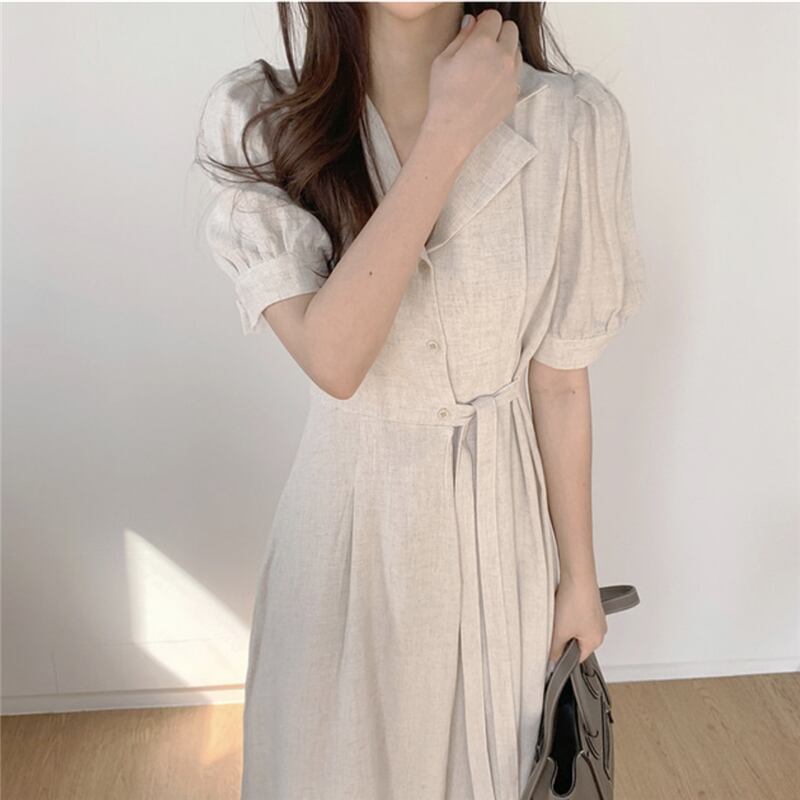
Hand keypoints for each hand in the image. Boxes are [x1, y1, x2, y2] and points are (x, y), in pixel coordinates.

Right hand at [423, 9, 522, 160]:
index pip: (494, 17)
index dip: (484, 21)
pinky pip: (516, 73)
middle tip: (483, 46)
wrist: (453, 130)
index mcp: (483, 44)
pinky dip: (506, 73)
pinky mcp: (514, 93)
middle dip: (498, 32)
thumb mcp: (443, 60)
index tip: (478, 29)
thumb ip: (461, 37)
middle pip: (511, 29)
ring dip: (505, 51)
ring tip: (486, 66)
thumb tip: (472, 22)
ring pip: (516, 50)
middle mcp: (502, 57)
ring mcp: (511, 76)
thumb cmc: (443, 96)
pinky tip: (490, 83)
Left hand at [548, 573, 607, 664]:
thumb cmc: (575, 601)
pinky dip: (567, 611)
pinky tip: (561, 604)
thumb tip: (551, 661)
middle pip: (575, 642)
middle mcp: (599, 629)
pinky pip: (575, 613)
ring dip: (564, 623)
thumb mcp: (558, 633)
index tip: (551, 649)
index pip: (576, 658)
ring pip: (574, 627)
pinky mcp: (589, 602)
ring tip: (558, 613)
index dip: (561, 656)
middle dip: (562, 637)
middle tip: (554, 628)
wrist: (577, 575)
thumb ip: (554, 651)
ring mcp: (595, 615)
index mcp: (595, 641)